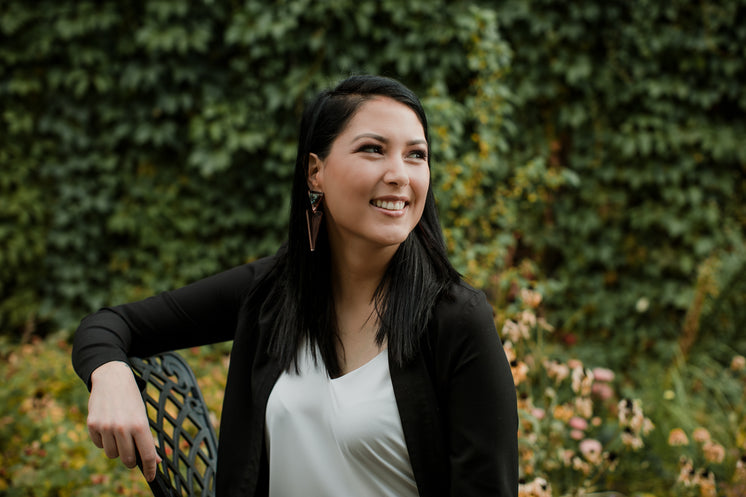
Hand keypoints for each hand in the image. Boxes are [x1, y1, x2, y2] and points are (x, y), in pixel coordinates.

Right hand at [87, 361, 161, 481]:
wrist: (112, 378)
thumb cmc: (131, 399)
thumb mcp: (143, 416)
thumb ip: (148, 439)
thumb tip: (156, 460)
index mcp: (140, 425)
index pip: (147, 454)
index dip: (151, 468)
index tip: (151, 476)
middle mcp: (123, 427)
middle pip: (128, 459)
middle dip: (132, 459)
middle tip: (132, 450)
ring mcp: (106, 427)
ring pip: (112, 454)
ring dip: (117, 449)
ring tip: (119, 433)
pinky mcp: (92, 425)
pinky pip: (99, 444)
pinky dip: (104, 440)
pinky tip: (108, 426)